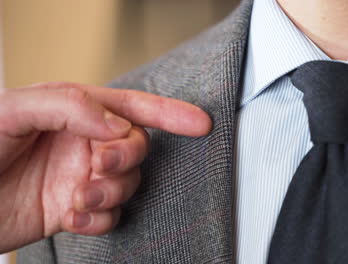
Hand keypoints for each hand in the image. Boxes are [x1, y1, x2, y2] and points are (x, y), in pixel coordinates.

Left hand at [0, 82, 211, 252]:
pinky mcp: (74, 209)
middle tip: (100, 165)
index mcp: (74, 112)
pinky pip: (108, 216)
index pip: (132, 108)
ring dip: (109, 192)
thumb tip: (113, 123)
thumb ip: (67, 106)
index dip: (169, 114)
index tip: (198, 123)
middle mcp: (83, 143)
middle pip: (135, 147)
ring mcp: (81, 177)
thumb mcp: (12, 110)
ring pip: (126, 183)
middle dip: (125, 158)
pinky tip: (72, 215)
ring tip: (79, 196)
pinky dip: (97, 219)